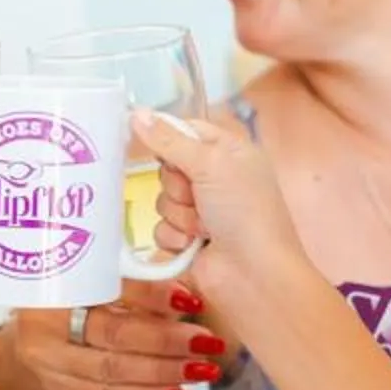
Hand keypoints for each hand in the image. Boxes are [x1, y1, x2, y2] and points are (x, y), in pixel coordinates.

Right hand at [0, 281, 226, 389]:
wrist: (23, 344)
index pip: (109, 288)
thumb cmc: (66, 305)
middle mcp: (47, 323)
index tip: (190, 300)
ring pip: (113, 372)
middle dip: (166, 341)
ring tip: (201, 371)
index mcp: (57, 285)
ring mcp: (50, 362)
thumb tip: (186, 296)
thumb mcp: (89, 284)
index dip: (152, 296)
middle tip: (205, 342)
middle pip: (114, 335)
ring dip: (163, 373)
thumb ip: (132, 289)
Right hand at [128, 107, 304, 304]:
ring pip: (161, 199)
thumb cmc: (244, 212)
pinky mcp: (187, 240)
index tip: (150, 139)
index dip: (168, 136)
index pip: (186, 130)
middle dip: (177, 183)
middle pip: (167, 166)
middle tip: (198, 195)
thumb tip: (136, 113)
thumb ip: (170, 140)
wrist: (254, 276)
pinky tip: (194, 245)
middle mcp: (216, 179)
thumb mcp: (211, 164)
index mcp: (230, 152)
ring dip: (179, 214)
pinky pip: (160, 228)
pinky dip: (175, 237)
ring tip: (204, 226)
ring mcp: (201, 211)